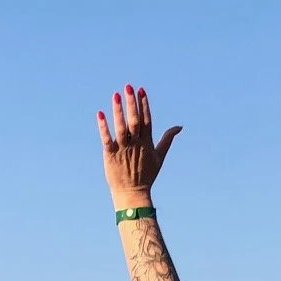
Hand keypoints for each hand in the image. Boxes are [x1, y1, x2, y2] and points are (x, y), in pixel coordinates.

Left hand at [96, 85, 180, 205]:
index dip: (144, 104)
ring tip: (115, 95)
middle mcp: (136, 144)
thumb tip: (179, 127)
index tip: (140, 90)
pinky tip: (100, 113)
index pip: (146, 120)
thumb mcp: (159, 156)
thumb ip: (168, 139)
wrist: (133, 193)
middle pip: (134, 121)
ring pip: (121, 128)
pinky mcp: (111, 155)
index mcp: (147, 142)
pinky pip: (107, 139)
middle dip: (132, 103)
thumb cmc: (146, 175)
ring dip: (118, 111)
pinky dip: (103, 127)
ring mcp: (123, 149)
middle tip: (128, 87)